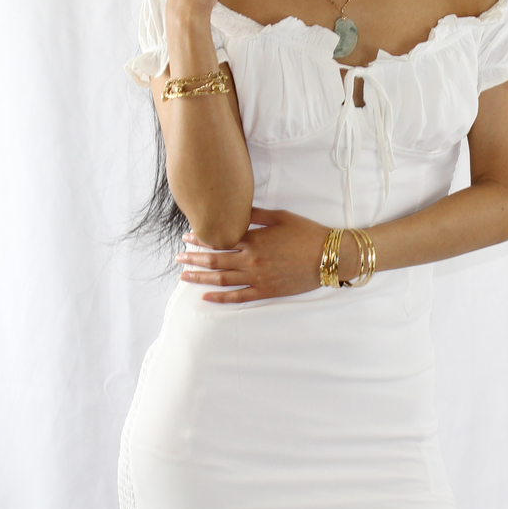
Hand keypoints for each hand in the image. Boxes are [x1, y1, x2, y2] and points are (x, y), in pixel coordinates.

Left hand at [175, 207, 351, 303]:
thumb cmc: (306, 232)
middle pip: (215, 260)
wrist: (328, 256)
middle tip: (179, 257)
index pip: (220, 239)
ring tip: (184, 275)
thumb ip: (256, 214)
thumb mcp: (280, 216)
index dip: (201, 239)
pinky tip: (206, 296)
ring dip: (200, 277)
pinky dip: (220, 298)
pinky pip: (238, 297)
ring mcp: (257, 277)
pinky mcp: (266, 291)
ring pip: (221, 279)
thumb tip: (236, 210)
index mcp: (254, 239)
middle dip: (194, 258)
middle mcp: (251, 259)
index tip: (187, 237)